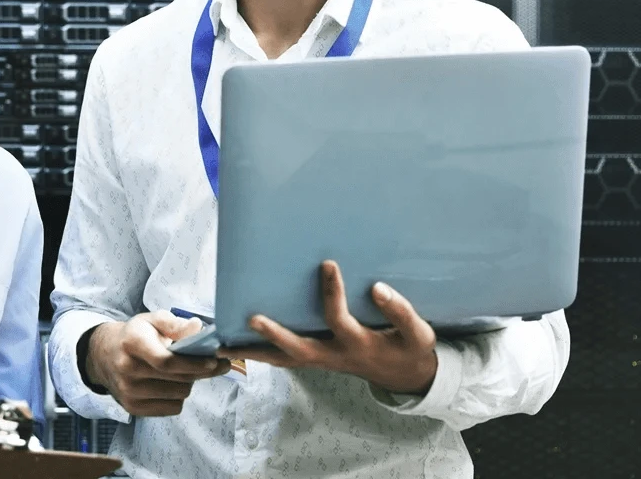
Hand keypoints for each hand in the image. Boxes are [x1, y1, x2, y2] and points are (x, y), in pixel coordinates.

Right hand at [85, 310, 230, 415]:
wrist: (104, 356)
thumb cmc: (134, 336)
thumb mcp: (151, 320)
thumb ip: (175, 323)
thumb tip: (198, 328)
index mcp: (132, 343)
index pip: (166, 361)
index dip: (193, 364)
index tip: (214, 362)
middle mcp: (127, 369)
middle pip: (177, 380)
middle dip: (200, 372)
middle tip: (214, 364)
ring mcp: (129, 392)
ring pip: (179, 395)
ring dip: (189, 383)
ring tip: (185, 371)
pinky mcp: (133, 408)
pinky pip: (172, 408)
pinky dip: (178, 397)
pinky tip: (172, 383)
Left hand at [218, 261, 438, 394]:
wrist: (407, 376)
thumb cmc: (410, 348)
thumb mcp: (418, 332)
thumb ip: (400, 311)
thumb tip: (378, 288)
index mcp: (360, 345)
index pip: (340, 319)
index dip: (333, 293)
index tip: (328, 264)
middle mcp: (336, 356)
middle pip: (300, 350)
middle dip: (276, 335)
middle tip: (251, 317)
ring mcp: (324, 361)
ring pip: (285, 360)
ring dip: (256, 352)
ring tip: (223, 345)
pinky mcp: (317, 361)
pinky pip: (285, 359)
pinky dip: (262, 353)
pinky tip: (237, 345)